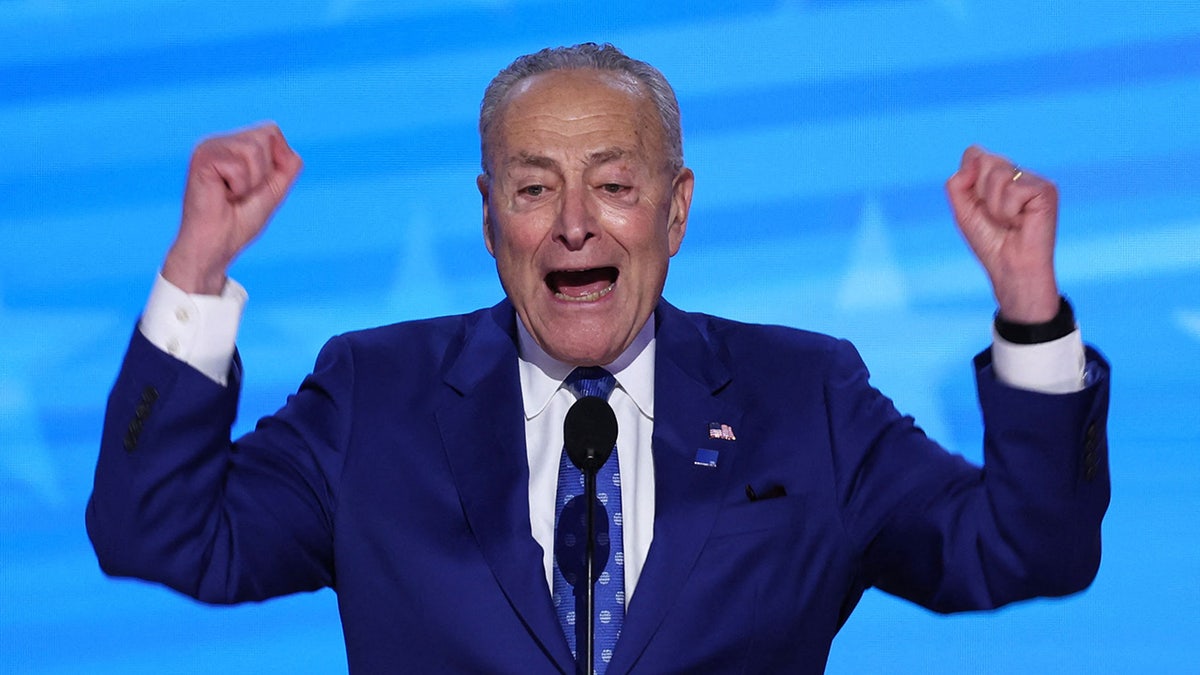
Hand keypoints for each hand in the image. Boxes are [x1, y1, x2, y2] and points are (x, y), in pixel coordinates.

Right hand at [162, 123, 302, 294]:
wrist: (217, 245)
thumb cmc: (241, 221)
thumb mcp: (274, 190)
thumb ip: (287, 166)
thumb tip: (288, 147)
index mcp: (233, 145)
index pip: (271, 131)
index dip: (277, 161)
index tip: (257, 186)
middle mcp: (219, 141)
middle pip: (266, 135)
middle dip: (265, 172)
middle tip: (243, 192)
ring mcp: (209, 147)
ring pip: (254, 149)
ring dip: (252, 181)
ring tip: (233, 195)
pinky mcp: (202, 158)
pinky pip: (240, 167)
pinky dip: (239, 187)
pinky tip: (222, 196)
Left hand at [945, 145, 1059, 323]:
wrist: (1009, 267)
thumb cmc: (989, 241)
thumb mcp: (962, 211)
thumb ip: (958, 182)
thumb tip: (976, 155)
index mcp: (997, 174)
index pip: (973, 154)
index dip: (968, 181)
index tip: (978, 206)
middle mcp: (1016, 172)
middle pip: (983, 159)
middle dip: (980, 193)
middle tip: (995, 215)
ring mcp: (1033, 179)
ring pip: (997, 174)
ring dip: (994, 205)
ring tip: (1008, 220)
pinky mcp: (1046, 189)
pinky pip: (1014, 189)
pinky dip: (1008, 211)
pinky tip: (1021, 221)